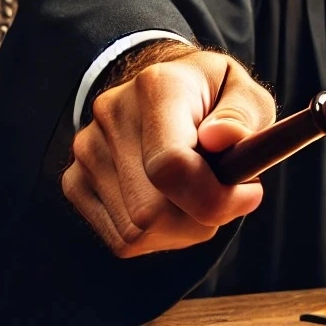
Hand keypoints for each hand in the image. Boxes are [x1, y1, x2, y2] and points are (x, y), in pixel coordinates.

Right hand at [62, 43, 275, 257]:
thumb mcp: (247, 93)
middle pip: (152, 211)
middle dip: (203, 217)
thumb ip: (243, 114)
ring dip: (183, 228)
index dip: (213, 197)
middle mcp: (111, 116)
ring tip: (199, 192)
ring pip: (137, 232)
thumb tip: (222, 138)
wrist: (167, 89)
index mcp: (158, 87)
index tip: (249, 192)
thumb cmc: (215, 97)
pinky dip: (157, 235)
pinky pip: (121, 238)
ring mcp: (87, 150)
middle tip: (229, 193)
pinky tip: (173, 203)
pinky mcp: (75, 180)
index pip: (171, 164)